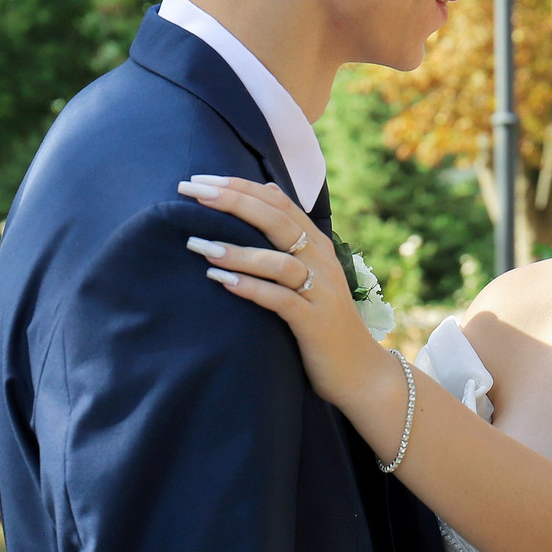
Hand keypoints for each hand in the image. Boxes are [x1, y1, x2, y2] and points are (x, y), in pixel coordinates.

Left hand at [178, 175, 394, 414]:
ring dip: (237, 251)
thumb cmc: (324, 318)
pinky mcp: (313, 321)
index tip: (200, 181)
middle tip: (192, 193)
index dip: (239, 187)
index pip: (277, 203)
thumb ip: (292, 231)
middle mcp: (320, 261)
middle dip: (233, 203)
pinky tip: (221, 282)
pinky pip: (279, 299)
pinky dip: (250, 288)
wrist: (359, 370)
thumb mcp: (311, 268)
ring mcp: (319, 290)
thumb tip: (269, 189)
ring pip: (277, 260)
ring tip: (198, 244)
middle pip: (276, 221)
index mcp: (317, 244)